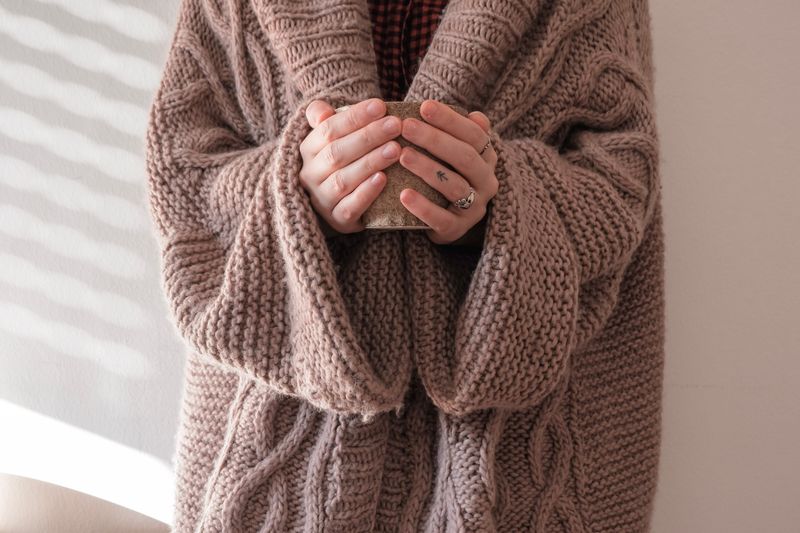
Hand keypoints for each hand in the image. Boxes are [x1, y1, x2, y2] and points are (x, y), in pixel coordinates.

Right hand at [299, 98, 401, 234]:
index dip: (354, 117)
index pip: (328, 130)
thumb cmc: (341, 161)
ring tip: (395, 149)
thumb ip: (325, 118)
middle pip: (337, 153)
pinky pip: (350, 207)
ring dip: (370, 162)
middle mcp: (310, 175)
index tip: (381, 106)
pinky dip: (366, 193)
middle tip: (395, 125)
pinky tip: (383, 179)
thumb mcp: (331, 137)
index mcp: (308, 149)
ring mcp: (322, 199)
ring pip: (343, 180)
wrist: (339, 203)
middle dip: (368, 137)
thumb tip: (322, 111)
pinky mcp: (338, 219)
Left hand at [398, 99, 498, 244]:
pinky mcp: (457, 229)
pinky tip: (404, 195)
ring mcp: (474, 207)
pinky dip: (422, 207)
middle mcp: (486, 182)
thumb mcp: (456, 154)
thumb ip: (460, 133)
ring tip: (403, 156)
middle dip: (435, 140)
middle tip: (406, 126)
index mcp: (487, 159)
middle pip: (465, 157)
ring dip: (428, 169)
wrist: (447, 220)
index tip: (424, 106)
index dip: (451, 120)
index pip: (475, 135)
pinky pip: (441, 218)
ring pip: (455, 186)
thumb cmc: (447, 176)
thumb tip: (476, 115)